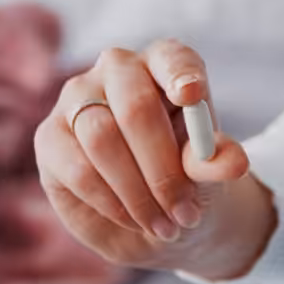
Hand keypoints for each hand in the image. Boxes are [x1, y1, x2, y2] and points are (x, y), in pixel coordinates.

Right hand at [34, 39, 268, 277]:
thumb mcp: (210, 174)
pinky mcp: (50, 137)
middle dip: (162, 168)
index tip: (192, 97)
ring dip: (137, 192)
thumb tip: (233, 163)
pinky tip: (134, 220)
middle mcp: (117, 71)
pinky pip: (78, 169)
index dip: (180, 74)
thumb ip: (216, 163)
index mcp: (165, 66)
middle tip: (185, 213)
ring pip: (102, 139)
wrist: (158, 216)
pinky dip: (111, 202)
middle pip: (135, 106)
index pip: (171, 58)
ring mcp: (77, 99)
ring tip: (165, 225)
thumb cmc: (189, 180)